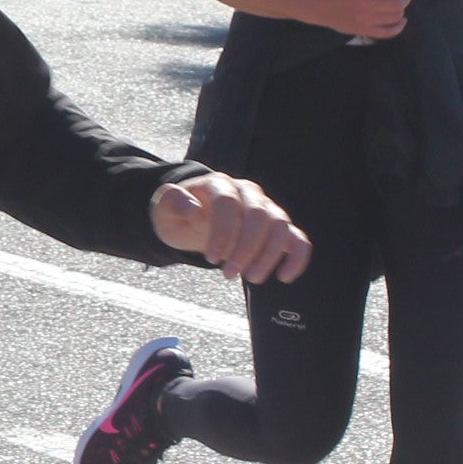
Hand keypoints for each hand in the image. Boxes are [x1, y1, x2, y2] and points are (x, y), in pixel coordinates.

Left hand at [150, 173, 312, 284]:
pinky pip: (298, 239)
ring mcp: (266, 208)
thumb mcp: (164, 210)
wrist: (193, 217)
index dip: (222, 233)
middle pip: (259, 215)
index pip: (228, 204)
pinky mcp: (277, 228)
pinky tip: (284, 277)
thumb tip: (191, 207)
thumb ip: (171, 203)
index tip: (211, 260)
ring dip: (269, 256)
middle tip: (229, 275)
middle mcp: (248, 192)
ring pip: (280, 227)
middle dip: (246, 249)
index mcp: (220, 184)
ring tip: (251, 279)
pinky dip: (297, 257)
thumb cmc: (179, 215)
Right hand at [306, 0, 413, 39]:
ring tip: (400, 3)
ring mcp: (365, 21)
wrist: (319, 4)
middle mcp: (366, 6)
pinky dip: (398, 28)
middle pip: (396, 5)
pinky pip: (386, 33)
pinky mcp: (363, 30)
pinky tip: (402, 20)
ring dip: (402, 9)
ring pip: (394, 18)